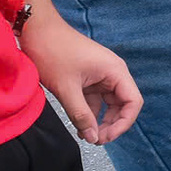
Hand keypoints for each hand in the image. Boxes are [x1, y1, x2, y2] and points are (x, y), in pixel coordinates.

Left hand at [20, 13, 141, 145]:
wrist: (37, 30)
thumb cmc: (53, 51)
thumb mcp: (66, 88)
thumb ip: (81, 115)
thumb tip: (93, 138)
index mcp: (115, 71)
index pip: (132, 102)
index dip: (123, 123)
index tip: (106, 138)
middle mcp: (113, 73)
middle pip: (122, 105)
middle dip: (111, 124)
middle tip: (95, 140)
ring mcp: (101, 75)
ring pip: (108, 104)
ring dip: (99, 120)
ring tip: (86, 135)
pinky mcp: (88, 77)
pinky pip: (95, 99)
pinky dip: (89, 112)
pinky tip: (79, 124)